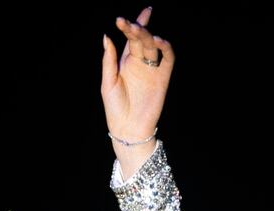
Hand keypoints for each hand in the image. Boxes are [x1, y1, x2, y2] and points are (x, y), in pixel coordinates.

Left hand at [102, 8, 173, 172]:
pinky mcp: (163, 78)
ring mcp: (152, 70)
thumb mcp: (108, 82)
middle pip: (141, 39)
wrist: (128, 129)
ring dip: (148, 36)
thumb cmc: (115, 108)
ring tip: (141, 30)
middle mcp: (140, 63)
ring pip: (153, 46)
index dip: (131, 25)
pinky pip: (168, 59)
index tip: (123, 18)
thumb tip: (106, 36)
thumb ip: (108, 60)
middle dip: (137, 29)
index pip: (130, 39)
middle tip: (131, 25)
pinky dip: (165, 48)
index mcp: (125, 62)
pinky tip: (158, 41)